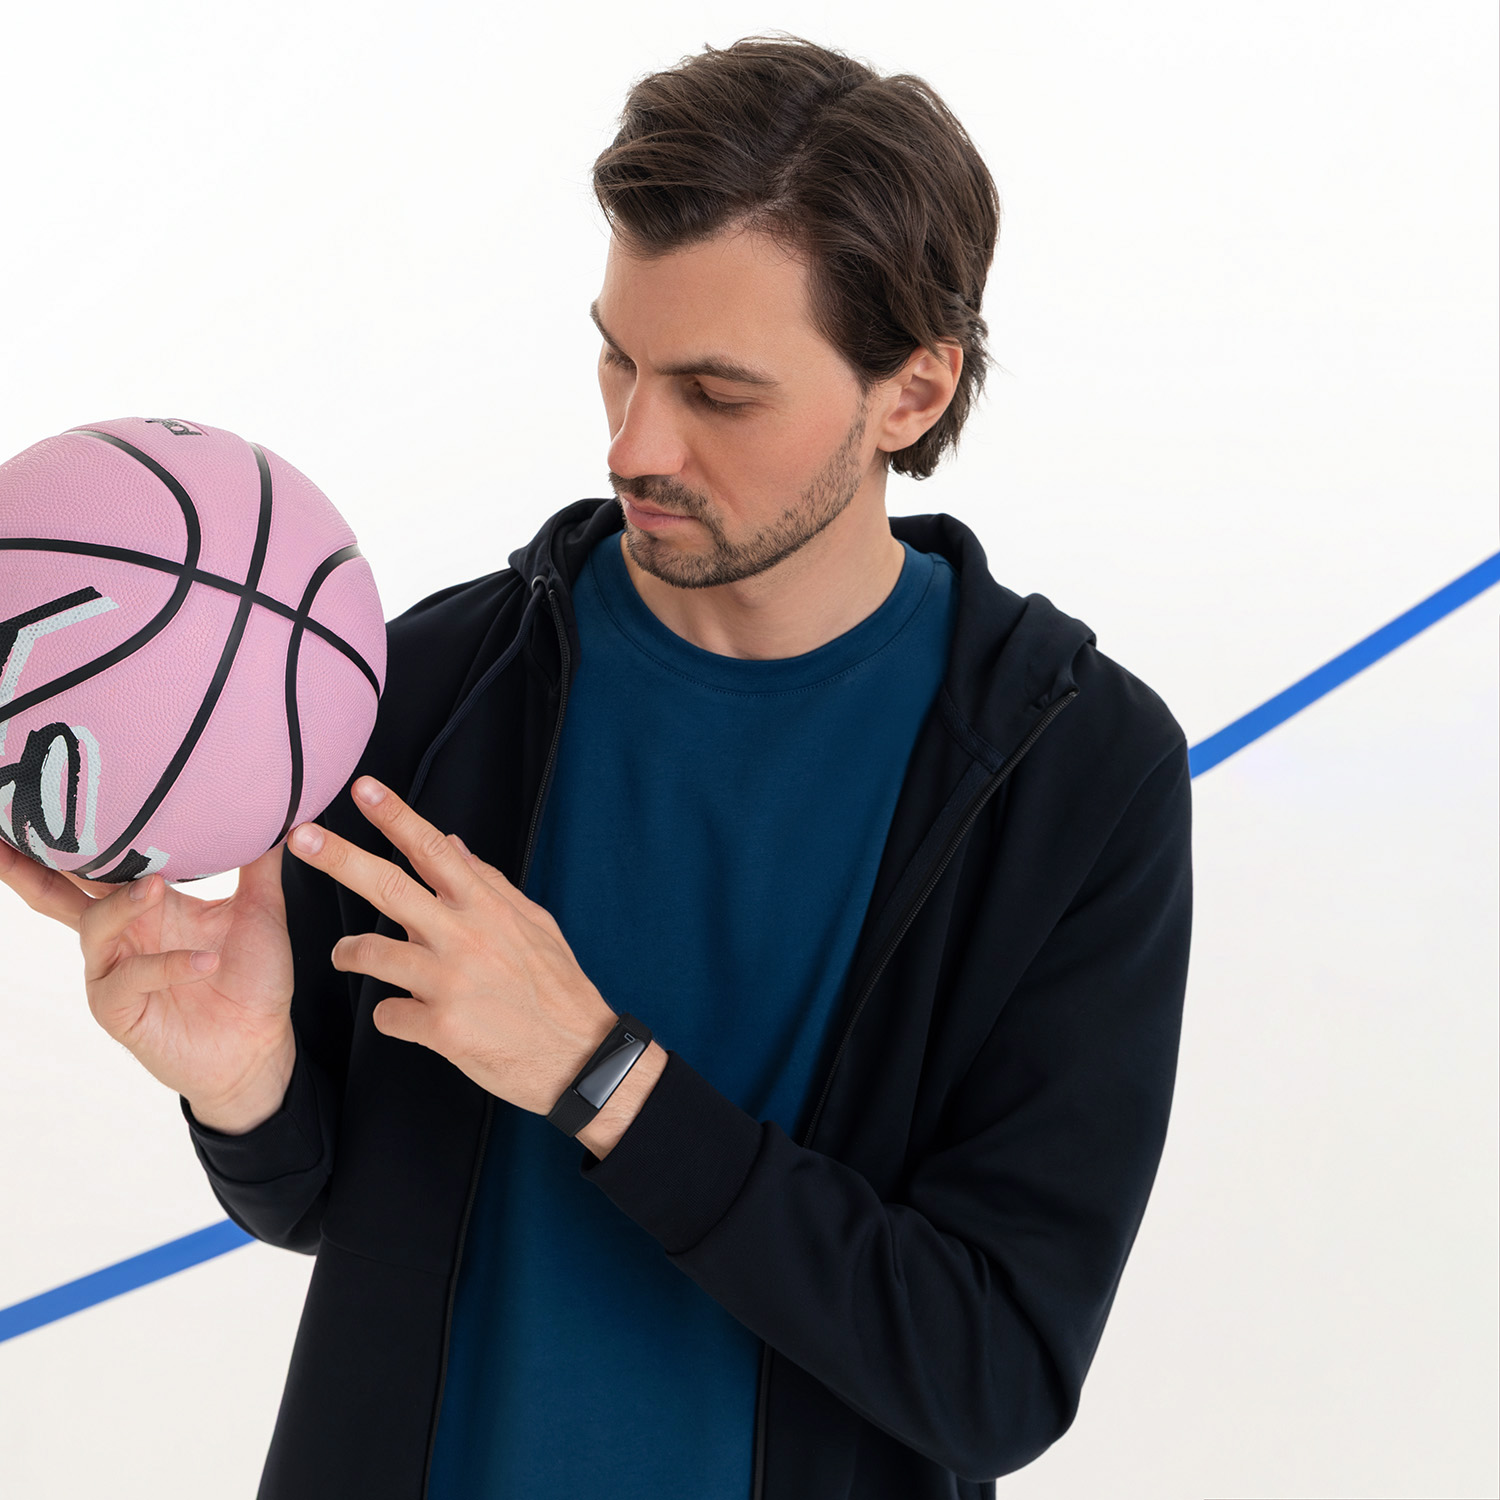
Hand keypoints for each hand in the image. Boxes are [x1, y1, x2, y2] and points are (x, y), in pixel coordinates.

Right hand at [0, 836, 295, 1113]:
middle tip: (6, 836)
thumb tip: (279, 807)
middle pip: (61, 893)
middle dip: (29, 867)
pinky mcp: (119, 1009)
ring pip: (95, 928)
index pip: (100, 862)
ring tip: (155, 887)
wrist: (261, 1045)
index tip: (52, 792)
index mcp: (145, 903)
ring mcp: (114, 971)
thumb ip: (259, 863)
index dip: (72, 834)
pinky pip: (130, 980)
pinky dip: (166, 966)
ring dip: (122, 905)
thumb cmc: (253, 978)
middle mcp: (120, 933)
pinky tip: (207, 962)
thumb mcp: (261, 911)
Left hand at [286, 777, 619, 1116]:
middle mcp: (465, 938)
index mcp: (487, 908)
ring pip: (371, 953)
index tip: (363, 789)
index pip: (434, 851)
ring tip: (345, 954)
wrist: (580, 1058)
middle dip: (339, 858)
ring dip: (349, 952)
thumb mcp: (533, 923)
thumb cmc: (557, 987)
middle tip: (300, 837)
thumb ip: (489, 883)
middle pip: (389, 887)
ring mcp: (451, 983)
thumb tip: (453, 843)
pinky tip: (408, 1016)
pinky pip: (388, 1014)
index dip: (396, 816)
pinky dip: (392, 1014)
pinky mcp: (441, 1028)